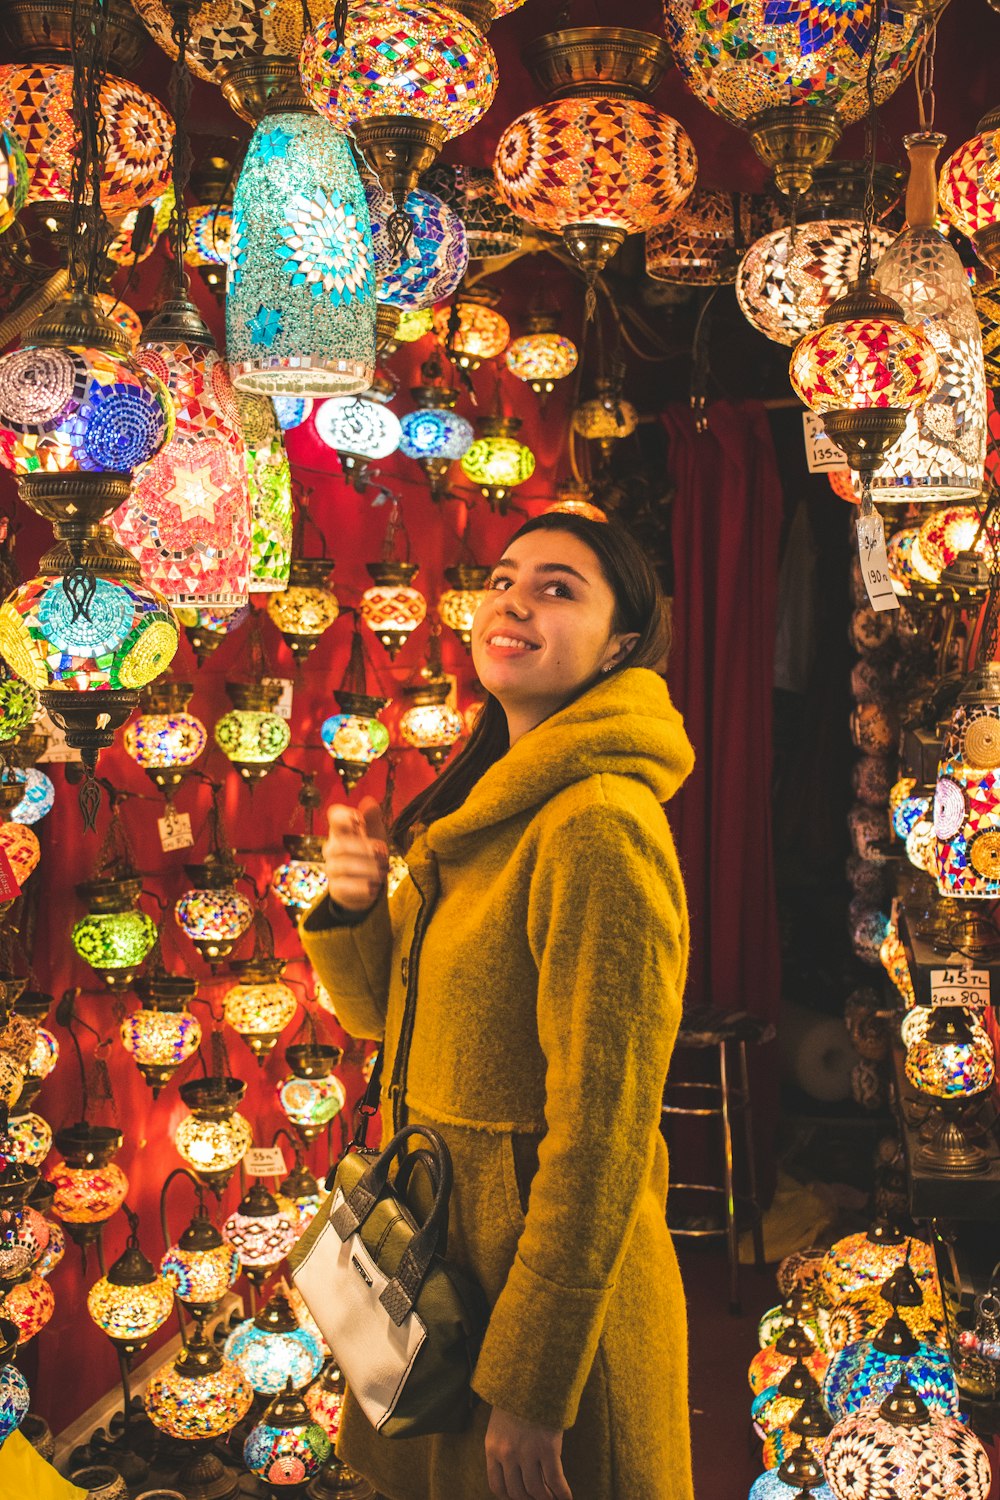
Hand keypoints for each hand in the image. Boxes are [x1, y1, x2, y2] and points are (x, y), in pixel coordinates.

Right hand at [322, 796, 388, 912]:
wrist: (371, 882)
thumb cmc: (371, 850)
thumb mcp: (376, 832)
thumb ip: (372, 817)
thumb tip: (369, 801)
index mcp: (342, 830)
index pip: (334, 817)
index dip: (344, 817)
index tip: (359, 820)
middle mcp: (332, 848)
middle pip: (340, 846)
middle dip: (364, 850)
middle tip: (383, 853)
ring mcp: (332, 868)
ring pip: (342, 867)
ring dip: (367, 869)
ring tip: (382, 872)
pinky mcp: (335, 889)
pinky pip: (343, 887)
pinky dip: (361, 887)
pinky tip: (373, 887)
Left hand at [485, 1406, 571, 1499]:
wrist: (531, 1377)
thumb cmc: (517, 1399)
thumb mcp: (500, 1425)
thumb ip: (503, 1448)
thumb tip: (516, 1473)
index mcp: (492, 1448)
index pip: (497, 1486)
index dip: (510, 1498)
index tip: (520, 1499)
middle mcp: (507, 1454)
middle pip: (517, 1492)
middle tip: (539, 1499)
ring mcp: (527, 1452)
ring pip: (536, 1490)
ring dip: (546, 1498)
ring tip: (553, 1499)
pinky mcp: (548, 1448)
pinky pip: (556, 1481)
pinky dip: (562, 1494)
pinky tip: (567, 1498)